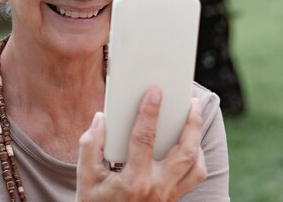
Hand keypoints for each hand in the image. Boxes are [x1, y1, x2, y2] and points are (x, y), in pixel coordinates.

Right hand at [76, 88, 206, 201]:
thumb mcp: (84, 176)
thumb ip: (91, 145)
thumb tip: (101, 118)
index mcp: (132, 181)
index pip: (144, 139)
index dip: (149, 113)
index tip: (154, 92)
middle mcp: (156, 189)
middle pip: (185, 152)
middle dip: (192, 124)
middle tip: (192, 102)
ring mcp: (167, 196)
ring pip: (196, 166)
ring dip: (197, 141)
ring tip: (194, 120)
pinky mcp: (172, 199)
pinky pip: (193, 177)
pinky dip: (196, 158)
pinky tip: (189, 144)